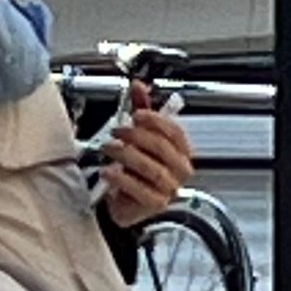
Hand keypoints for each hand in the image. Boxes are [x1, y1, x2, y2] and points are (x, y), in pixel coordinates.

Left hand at [100, 82, 194, 228]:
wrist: (125, 201)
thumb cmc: (136, 168)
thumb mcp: (139, 136)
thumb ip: (141, 110)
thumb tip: (138, 85)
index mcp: (181, 151)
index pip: (175, 132)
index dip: (155, 120)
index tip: (136, 114)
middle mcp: (180, 169)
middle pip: (162, 148)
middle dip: (137, 136)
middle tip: (117, 131)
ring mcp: (169, 188)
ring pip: (152, 168)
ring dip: (127, 155)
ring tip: (109, 148)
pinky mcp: (155, 204)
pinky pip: (141, 190)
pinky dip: (122, 179)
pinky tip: (108, 171)